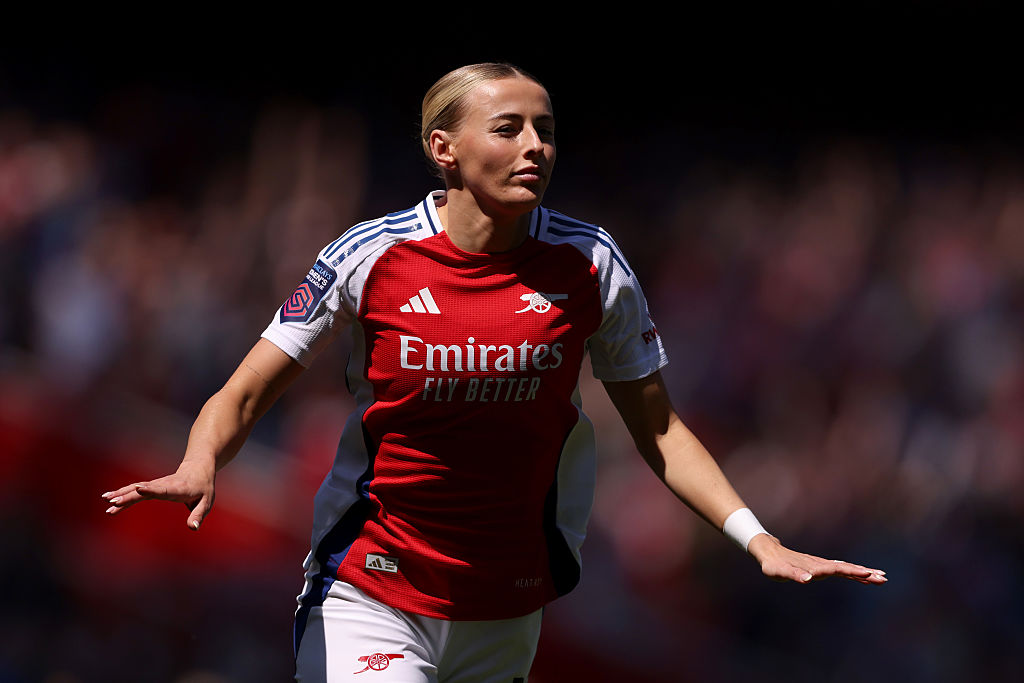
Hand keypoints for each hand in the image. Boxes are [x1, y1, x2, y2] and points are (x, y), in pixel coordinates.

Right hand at [101, 460, 215, 530]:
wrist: (198, 469)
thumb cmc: (203, 488)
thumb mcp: (206, 502)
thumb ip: (198, 515)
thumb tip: (193, 528)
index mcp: (178, 489)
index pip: (163, 490)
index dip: (151, 489)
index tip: (139, 489)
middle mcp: (164, 485)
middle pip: (144, 490)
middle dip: (128, 496)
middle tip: (113, 503)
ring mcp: (156, 484)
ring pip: (137, 489)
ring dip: (121, 494)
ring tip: (106, 500)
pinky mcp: (151, 486)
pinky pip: (135, 490)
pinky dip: (123, 493)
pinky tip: (109, 498)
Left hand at [747, 534, 886, 584]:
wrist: (770, 553)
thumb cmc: (773, 565)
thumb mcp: (780, 571)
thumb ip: (794, 574)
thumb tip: (808, 579)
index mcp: (814, 566)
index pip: (837, 569)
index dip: (852, 571)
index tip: (868, 574)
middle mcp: (821, 565)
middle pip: (847, 568)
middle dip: (865, 573)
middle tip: (884, 578)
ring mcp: (822, 565)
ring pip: (847, 568)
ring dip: (863, 573)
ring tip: (881, 577)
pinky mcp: (821, 568)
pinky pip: (841, 570)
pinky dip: (854, 574)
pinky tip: (863, 577)